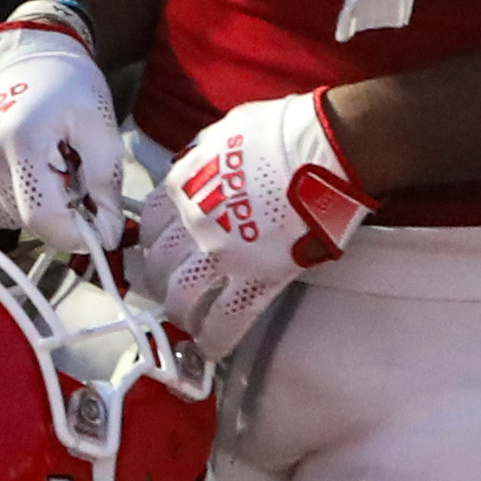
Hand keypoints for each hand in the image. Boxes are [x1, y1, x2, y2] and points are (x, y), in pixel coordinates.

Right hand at [0, 3, 125, 247]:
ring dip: (36, 204)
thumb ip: (105, 181)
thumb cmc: (63, 81)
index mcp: (20, 139)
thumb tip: (108, 233)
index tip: (100, 230)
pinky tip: (24, 166)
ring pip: (8, 218)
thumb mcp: (99, 123)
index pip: (44, 218)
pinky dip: (14, 198)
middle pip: (28, 221)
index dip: (77, 234)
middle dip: (61, 212)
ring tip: (47, 163)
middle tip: (74, 175)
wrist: (20, 50)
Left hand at [131, 91, 372, 356]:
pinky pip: (226, 319)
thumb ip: (203, 155)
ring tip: (190, 322)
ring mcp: (224, 255)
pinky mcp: (258, 278)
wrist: (330, 149)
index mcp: (184, 184)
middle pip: (160, 266)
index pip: (150, 224)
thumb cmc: (286, 131)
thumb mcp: (227, 131)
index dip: (154, 244)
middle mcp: (193, 223)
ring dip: (183, 315)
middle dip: (163, 283)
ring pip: (183, 299)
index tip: (161, 252)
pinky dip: (214, 340)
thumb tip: (197, 163)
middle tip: (174, 290)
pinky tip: (212, 349)